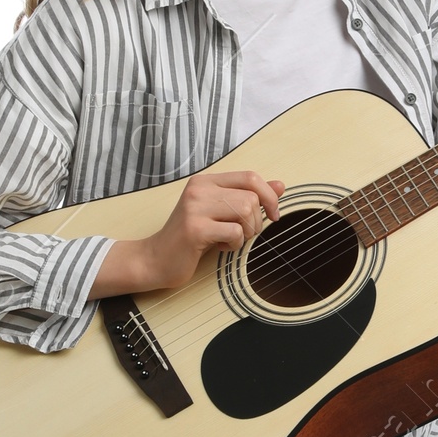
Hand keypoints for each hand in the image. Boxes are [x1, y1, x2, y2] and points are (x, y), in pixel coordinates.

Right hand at [91, 169, 285, 297]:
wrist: (156, 259)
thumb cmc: (191, 238)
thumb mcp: (221, 213)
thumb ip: (248, 197)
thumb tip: (281, 185)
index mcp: (206, 181)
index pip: (250, 177)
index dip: (269, 196)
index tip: (272, 215)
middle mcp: (199, 189)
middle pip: (251, 197)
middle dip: (256, 222)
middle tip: (242, 234)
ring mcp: (195, 207)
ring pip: (245, 212)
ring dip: (245, 233)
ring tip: (229, 239)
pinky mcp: (195, 228)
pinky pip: (234, 232)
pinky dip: (234, 244)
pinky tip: (220, 246)